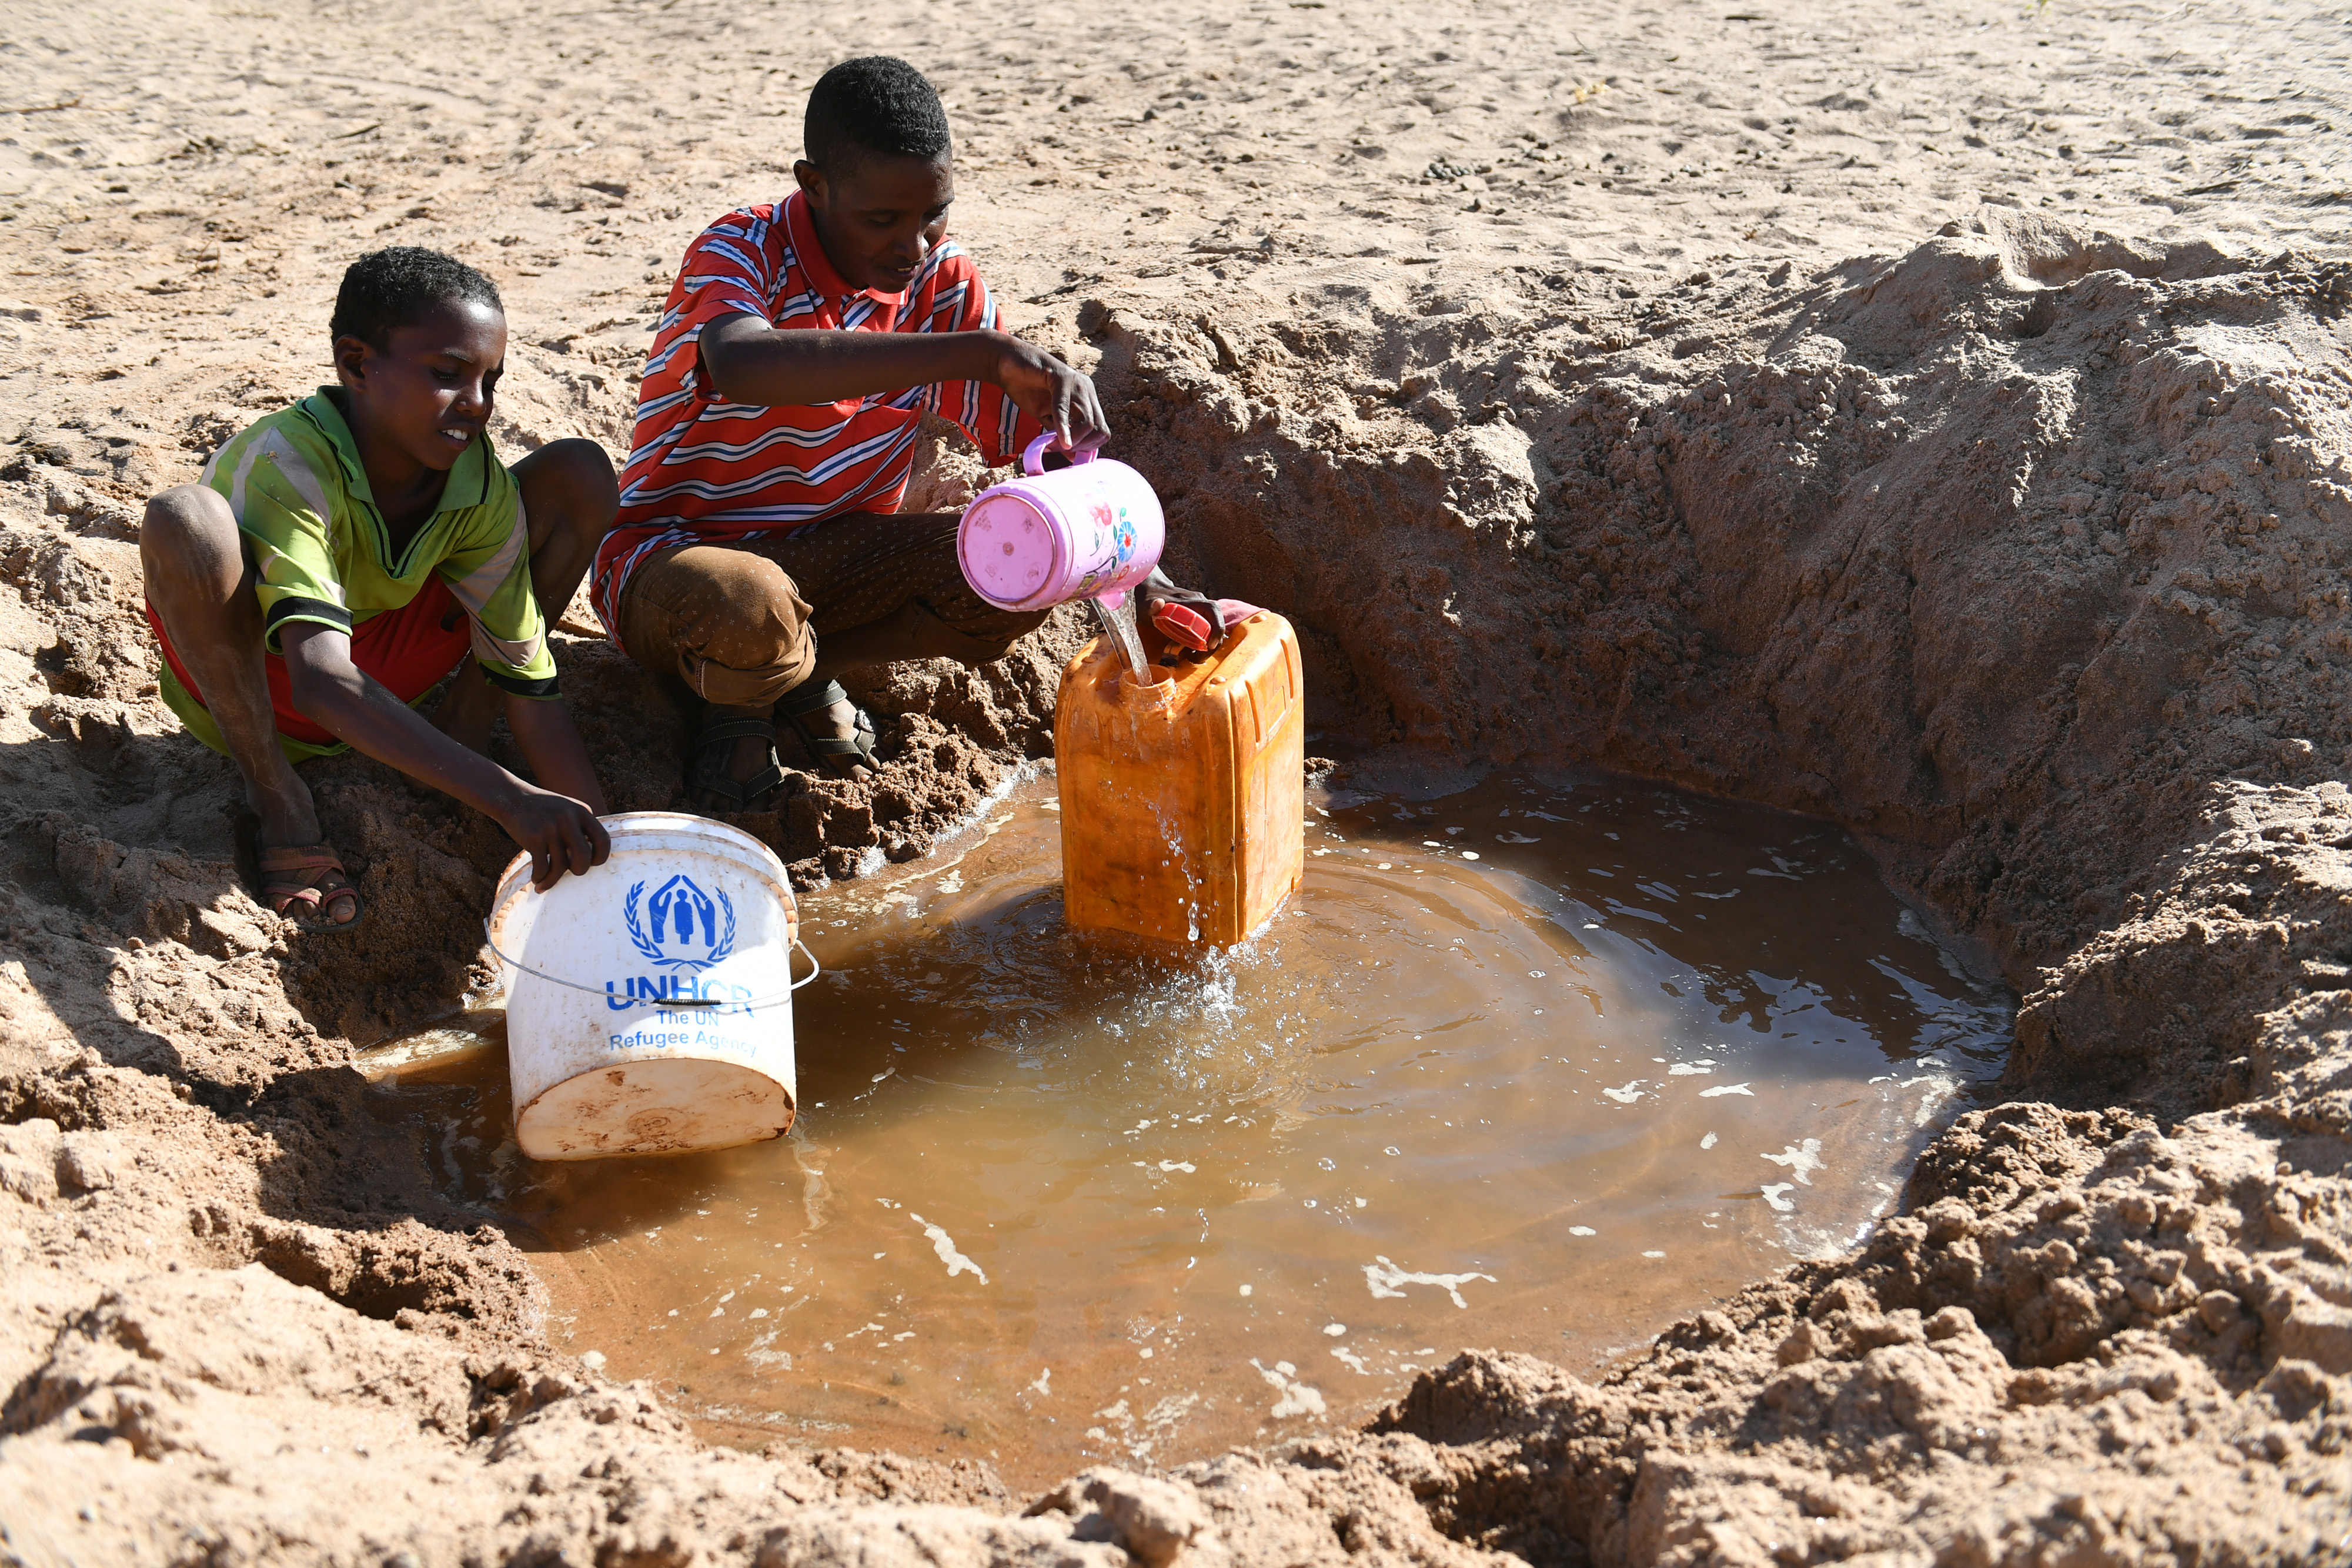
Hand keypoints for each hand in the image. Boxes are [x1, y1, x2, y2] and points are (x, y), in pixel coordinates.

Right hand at [496, 784, 611, 891]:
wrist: (511, 798)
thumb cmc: (542, 809)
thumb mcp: (568, 809)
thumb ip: (581, 827)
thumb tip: (591, 857)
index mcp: (582, 812)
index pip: (603, 840)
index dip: (600, 857)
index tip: (591, 863)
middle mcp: (569, 819)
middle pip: (584, 857)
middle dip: (579, 870)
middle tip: (571, 872)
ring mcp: (551, 828)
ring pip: (561, 865)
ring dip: (553, 879)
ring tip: (545, 882)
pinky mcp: (534, 837)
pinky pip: (542, 867)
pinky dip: (540, 877)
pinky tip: (536, 879)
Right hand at [990, 334, 1109, 452]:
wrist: (1005, 365)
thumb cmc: (1025, 389)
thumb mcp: (1046, 417)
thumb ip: (1060, 434)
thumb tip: (1073, 457)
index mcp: (1086, 399)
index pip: (1101, 430)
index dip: (1088, 447)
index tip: (1069, 454)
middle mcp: (1086, 390)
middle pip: (1099, 428)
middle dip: (1081, 446)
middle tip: (1061, 451)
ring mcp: (1077, 382)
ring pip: (1087, 421)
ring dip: (1072, 440)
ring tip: (1054, 446)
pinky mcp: (1062, 377)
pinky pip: (1065, 409)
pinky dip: (1063, 429)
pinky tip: (1058, 441)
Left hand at [1140, 571, 1227, 651]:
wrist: (1150, 591)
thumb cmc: (1149, 598)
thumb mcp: (1146, 604)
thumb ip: (1150, 605)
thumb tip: (1158, 603)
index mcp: (1191, 600)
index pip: (1213, 610)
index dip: (1217, 627)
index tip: (1210, 645)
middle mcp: (1199, 604)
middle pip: (1216, 623)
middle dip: (1213, 642)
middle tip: (1198, 657)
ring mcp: (1199, 610)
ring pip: (1213, 628)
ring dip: (1208, 644)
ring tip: (1192, 657)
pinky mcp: (1197, 617)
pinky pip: (1207, 630)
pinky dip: (1202, 642)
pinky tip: (1190, 651)